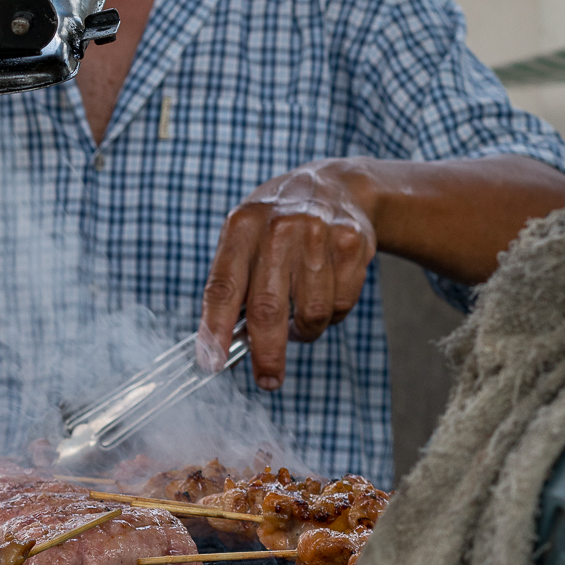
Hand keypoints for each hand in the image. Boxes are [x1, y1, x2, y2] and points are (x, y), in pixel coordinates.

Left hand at [198, 161, 377, 391]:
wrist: (335, 185)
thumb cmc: (279, 222)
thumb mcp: (245, 233)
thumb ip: (233, 281)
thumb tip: (219, 344)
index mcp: (242, 225)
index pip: (222, 285)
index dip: (214, 328)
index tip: (212, 362)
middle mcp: (279, 227)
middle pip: (267, 309)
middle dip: (266, 354)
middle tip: (268, 379)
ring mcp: (319, 234)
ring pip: (311, 314)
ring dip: (304, 330)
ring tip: (299, 317)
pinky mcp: (353, 244)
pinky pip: (340, 305)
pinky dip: (331, 314)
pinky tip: (324, 292)